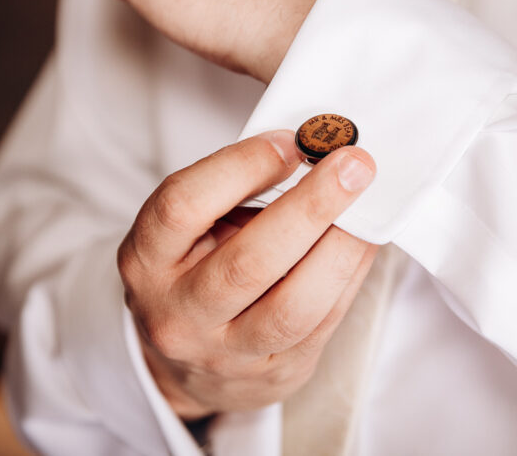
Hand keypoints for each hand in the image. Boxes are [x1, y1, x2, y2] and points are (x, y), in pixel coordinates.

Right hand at [118, 130, 376, 417]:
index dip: (243, 167)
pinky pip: (323, 324)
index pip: (184, 205)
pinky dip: (351, 276)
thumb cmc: (194, 270)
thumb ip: (235, 190)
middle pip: (248, 262)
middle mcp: (178, 312)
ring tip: (369, 209)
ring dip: (341, 250)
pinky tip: (366, 241)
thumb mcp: (188, 227)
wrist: (185, 362)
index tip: (292, 141)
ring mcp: (225, 353)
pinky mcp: (273, 375)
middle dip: (311, 207)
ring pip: (291, 308)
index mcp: (147, 259)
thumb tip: (313, 152)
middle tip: (353, 165)